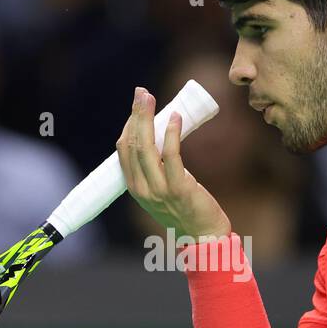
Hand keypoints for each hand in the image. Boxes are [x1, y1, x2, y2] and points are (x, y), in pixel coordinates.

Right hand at [116, 86, 230, 239]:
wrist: (202, 235)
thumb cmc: (183, 210)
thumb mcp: (159, 190)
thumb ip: (154, 169)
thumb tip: (158, 135)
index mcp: (133, 187)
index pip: (123, 149)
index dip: (129, 124)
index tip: (137, 104)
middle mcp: (142, 189)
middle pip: (132, 144)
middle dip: (135, 114)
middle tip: (141, 92)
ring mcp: (159, 189)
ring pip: (147, 147)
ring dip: (147, 118)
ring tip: (151, 98)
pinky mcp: (179, 188)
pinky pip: (171, 155)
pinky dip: (171, 133)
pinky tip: (175, 117)